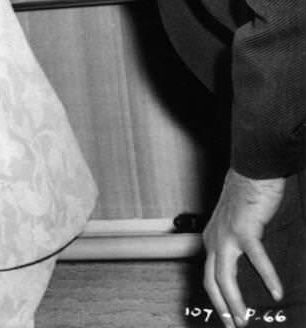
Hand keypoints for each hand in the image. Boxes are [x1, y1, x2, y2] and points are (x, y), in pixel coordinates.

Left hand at [202, 168, 285, 325]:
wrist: (251, 170)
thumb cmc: (247, 195)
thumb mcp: (235, 224)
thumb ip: (237, 245)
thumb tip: (248, 267)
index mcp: (211, 239)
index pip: (208, 274)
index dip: (215, 297)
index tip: (225, 314)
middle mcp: (214, 239)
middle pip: (212, 281)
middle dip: (222, 307)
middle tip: (234, 326)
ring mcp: (227, 235)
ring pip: (225, 276)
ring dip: (235, 301)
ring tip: (245, 320)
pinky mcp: (244, 230)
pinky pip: (256, 259)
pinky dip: (267, 277)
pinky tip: (276, 291)